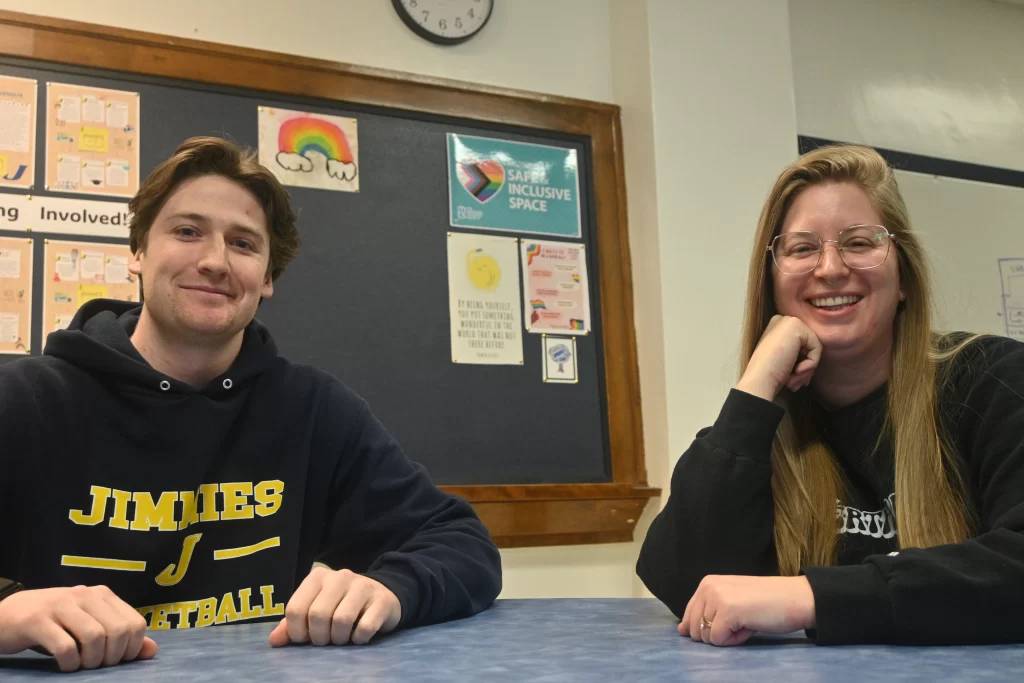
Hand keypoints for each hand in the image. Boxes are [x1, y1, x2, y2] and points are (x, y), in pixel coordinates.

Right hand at [0, 585, 156, 671]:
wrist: (7, 615)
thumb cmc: (54, 623)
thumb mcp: (89, 625)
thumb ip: (120, 636)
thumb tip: (152, 650)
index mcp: (102, 595)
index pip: (135, 623)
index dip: (131, 649)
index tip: (116, 660)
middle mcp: (84, 595)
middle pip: (118, 631)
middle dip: (112, 657)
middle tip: (98, 665)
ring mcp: (60, 605)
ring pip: (94, 637)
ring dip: (91, 661)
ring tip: (82, 666)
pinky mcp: (38, 620)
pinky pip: (65, 647)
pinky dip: (70, 663)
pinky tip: (65, 665)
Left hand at [269, 567, 400, 646]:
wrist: (381, 595)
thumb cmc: (341, 605)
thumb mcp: (316, 609)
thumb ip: (293, 623)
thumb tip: (274, 641)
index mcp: (318, 577)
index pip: (295, 608)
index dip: (297, 632)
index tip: (306, 638)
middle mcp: (340, 576)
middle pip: (318, 615)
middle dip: (319, 637)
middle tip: (326, 640)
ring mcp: (363, 585)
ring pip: (342, 620)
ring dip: (340, 639)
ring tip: (342, 639)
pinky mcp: (381, 600)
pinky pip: (365, 627)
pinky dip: (359, 639)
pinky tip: (359, 636)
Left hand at [679, 575, 815, 645]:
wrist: (797, 598)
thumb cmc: (767, 603)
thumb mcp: (731, 603)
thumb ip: (706, 613)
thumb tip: (681, 630)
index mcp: (707, 583)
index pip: (689, 615)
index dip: (707, 627)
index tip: (731, 621)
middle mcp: (708, 587)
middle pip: (694, 629)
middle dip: (717, 633)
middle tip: (742, 621)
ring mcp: (717, 597)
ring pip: (706, 637)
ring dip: (727, 637)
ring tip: (747, 622)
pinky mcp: (727, 611)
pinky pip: (719, 641)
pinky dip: (735, 640)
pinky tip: (750, 626)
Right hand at [736, 315, 821, 400]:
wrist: (759, 380)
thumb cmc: (767, 376)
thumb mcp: (783, 358)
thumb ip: (795, 351)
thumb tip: (812, 359)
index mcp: (776, 327)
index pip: (802, 344)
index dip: (801, 363)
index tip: (793, 380)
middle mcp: (781, 320)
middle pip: (808, 344)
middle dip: (805, 367)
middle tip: (796, 384)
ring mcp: (788, 321)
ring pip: (814, 347)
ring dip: (807, 370)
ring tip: (794, 382)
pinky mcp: (796, 326)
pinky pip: (817, 348)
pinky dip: (810, 364)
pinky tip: (796, 372)